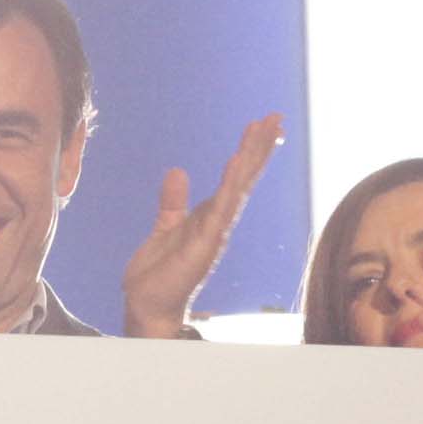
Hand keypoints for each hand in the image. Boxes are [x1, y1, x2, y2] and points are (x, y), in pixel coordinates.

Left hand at [122, 115, 284, 337]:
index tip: (262, 125)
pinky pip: (221, 207)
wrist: (146, 306)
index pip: (236, 177)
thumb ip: (173, 201)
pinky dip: (230, 184)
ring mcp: (216, 231)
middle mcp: (220, 221)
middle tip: (275, 116)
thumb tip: (178, 171)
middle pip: (245, 176)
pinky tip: (236, 161)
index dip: (250, 151)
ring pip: (239, 186)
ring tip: (265, 128)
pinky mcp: (206, 242)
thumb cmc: (158, 275)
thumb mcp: (165, 227)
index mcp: (210, 216)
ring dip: (252, 156)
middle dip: (260, 146)